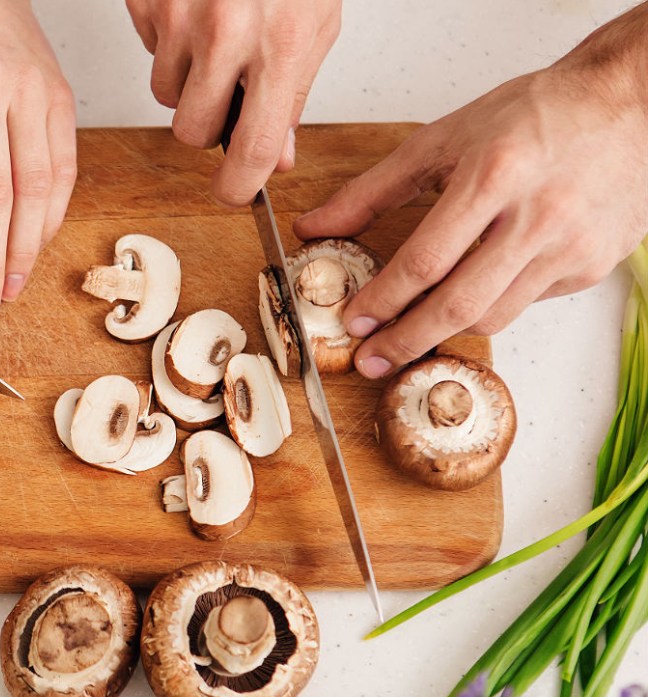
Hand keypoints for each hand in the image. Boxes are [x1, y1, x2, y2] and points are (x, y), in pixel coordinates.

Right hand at [125, 0, 339, 204]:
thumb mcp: (313, 27)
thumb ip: (293, 97)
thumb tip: (279, 158)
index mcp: (281, 46)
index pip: (255, 147)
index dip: (239, 186)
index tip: (233, 194)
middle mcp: (228, 34)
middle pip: (193, 130)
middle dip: (205, 124)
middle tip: (223, 96)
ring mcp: (181, 17)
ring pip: (165, 94)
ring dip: (185, 82)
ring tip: (211, 40)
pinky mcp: (149, 2)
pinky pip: (148, 50)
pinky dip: (167, 42)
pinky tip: (193, 13)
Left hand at [294, 5, 647, 377]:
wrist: (627, 102)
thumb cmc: (533, 116)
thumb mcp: (442, 140)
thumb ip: (371, 191)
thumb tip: (313, 228)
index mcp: (494, 175)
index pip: (425, 260)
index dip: (383, 300)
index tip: (354, 322)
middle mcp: (538, 215)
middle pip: (459, 303)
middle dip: (405, 340)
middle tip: (371, 360)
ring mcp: (572, 245)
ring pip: (494, 315)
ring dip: (445, 330)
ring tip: (408, 334)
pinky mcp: (594, 265)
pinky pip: (527, 302)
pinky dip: (492, 304)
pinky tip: (472, 292)